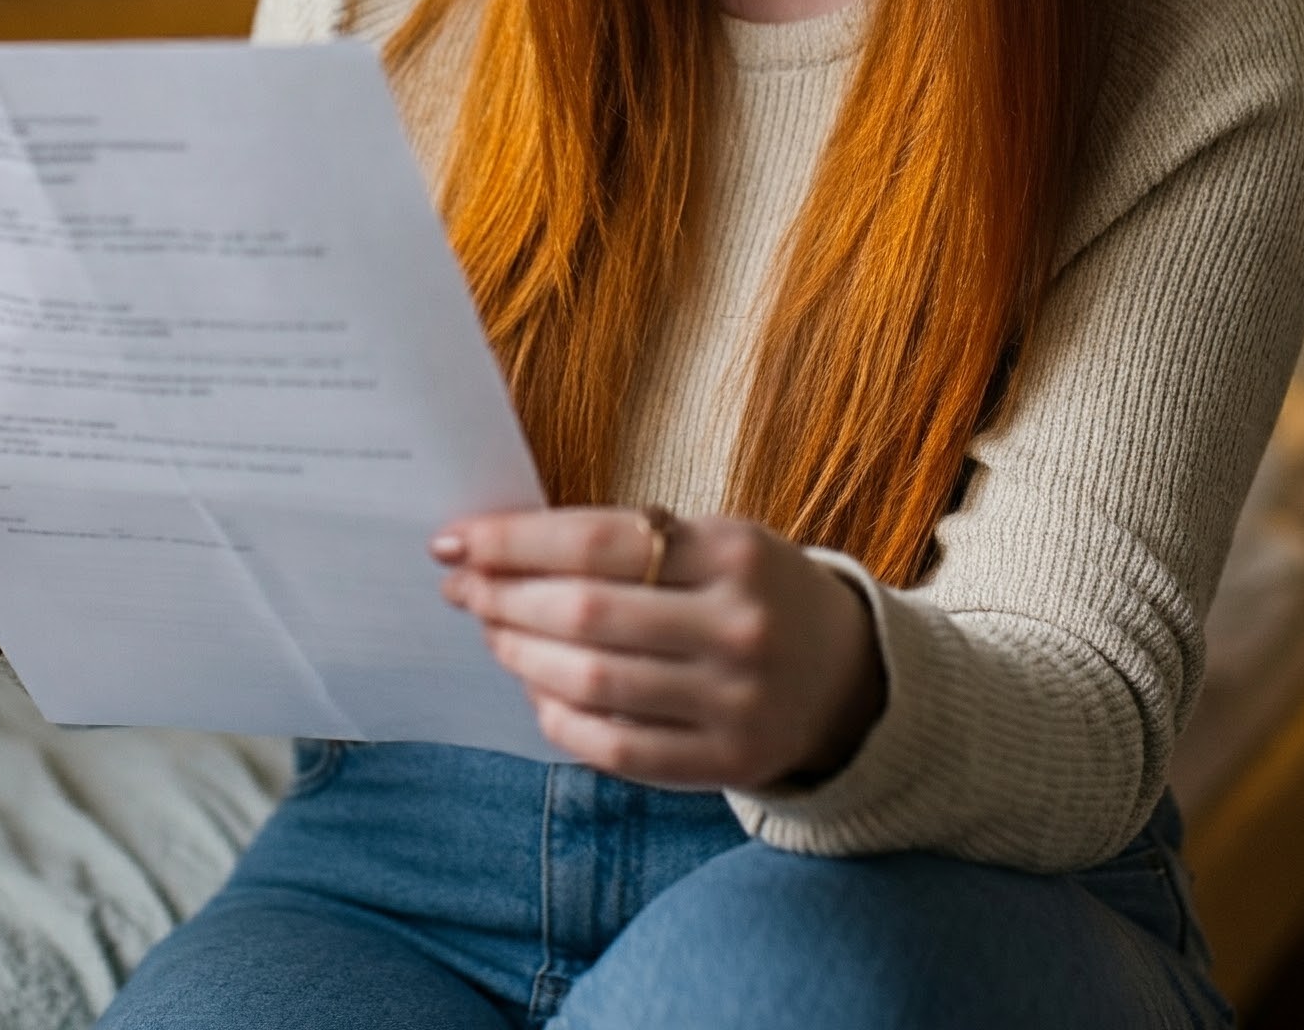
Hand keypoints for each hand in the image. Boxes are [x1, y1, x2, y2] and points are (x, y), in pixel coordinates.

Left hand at [434, 507, 884, 789]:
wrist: (848, 674)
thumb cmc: (754, 590)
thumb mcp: (714, 539)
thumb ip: (627, 542)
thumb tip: (504, 549)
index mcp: (732, 552)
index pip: (595, 542)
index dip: (511, 542)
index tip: (455, 540)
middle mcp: (738, 627)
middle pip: (584, 615)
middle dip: (503, 599)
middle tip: (462, 587)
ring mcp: (735, 703)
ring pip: (591, 684)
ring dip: (520, 656)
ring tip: (493, 633)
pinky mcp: (727, 763)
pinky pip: (616, 748)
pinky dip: (559, 718)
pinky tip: (536, 690)